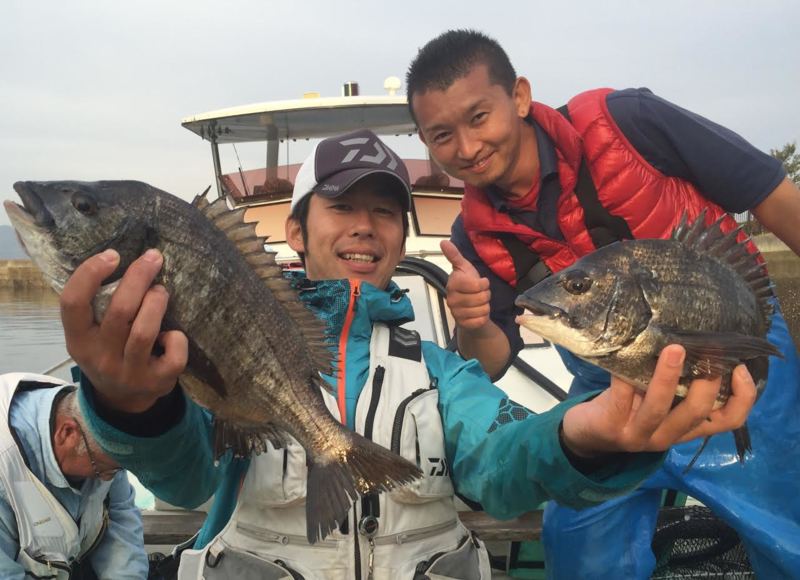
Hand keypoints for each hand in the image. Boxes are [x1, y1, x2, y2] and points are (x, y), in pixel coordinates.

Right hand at [61, 248, 187, 412]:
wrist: (123, 400)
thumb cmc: (110, 351)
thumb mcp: (92, 335)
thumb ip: (99, 307)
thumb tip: (130, 262)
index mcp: (79, 340)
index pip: (73, 303)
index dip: (90, 274)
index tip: (112, 254)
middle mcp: (100, 357)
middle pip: (119, 311)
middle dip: (139, 278)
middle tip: (153, 259)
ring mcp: (129, 372)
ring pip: (144, 331)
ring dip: (156, 302)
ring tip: (161, 291)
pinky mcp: (156, 382)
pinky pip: (174, 354)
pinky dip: (178, 338)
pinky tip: (173, 334)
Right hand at [441, 240, 491, 332]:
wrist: (468, 306)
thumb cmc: (467, 285)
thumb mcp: (464, 268)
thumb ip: (454, 255)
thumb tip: (443, 242)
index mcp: (453, 284)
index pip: (478, 285)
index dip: (484, 284)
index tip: (481, 283)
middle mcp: (452, 299)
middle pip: (482, 297)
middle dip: (486, 295)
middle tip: (480, 294)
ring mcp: (456, 312)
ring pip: (483, 309)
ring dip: (485, 306)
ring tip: (479, 303)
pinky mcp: (462, 323)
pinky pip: (480, 320)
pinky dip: (483, 317)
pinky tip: (478, 313)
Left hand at [561, 345, 756, 456]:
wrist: (586, 433)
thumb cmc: (628, 408)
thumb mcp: (659, 402)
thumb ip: (679, 386)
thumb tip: (697, 344)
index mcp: (685, 428)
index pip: (727, 421)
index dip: (742, 398)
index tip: (741, 369)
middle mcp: (667, 435)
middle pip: (697, 414)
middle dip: (706, 383)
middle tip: (707, 352)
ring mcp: (639, 434)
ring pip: (660, 408)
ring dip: (668, 378)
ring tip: (674, 349)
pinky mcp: (612, 425)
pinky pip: (621, 397)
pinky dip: (625, 376)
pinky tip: (627, 355)